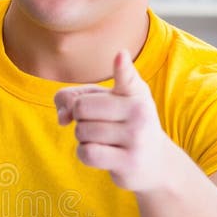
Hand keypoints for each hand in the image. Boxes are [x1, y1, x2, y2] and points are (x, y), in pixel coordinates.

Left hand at [54, 50, 171, 191]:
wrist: (154, 162)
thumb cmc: (122, 126)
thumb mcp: (105, 104)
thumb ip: (74, 97)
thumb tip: (62, 117)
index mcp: (134, 92)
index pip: (126, 77)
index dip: (122, 67)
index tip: (120, 55)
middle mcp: (139, 112)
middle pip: (81, 107)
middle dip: (79, 118)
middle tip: (98, 125)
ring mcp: (136, 137)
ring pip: (82, 132)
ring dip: (83, 138)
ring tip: (103, 140)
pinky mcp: (129, 161)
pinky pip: (87, 152)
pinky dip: (84, 153)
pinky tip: (100, 153)